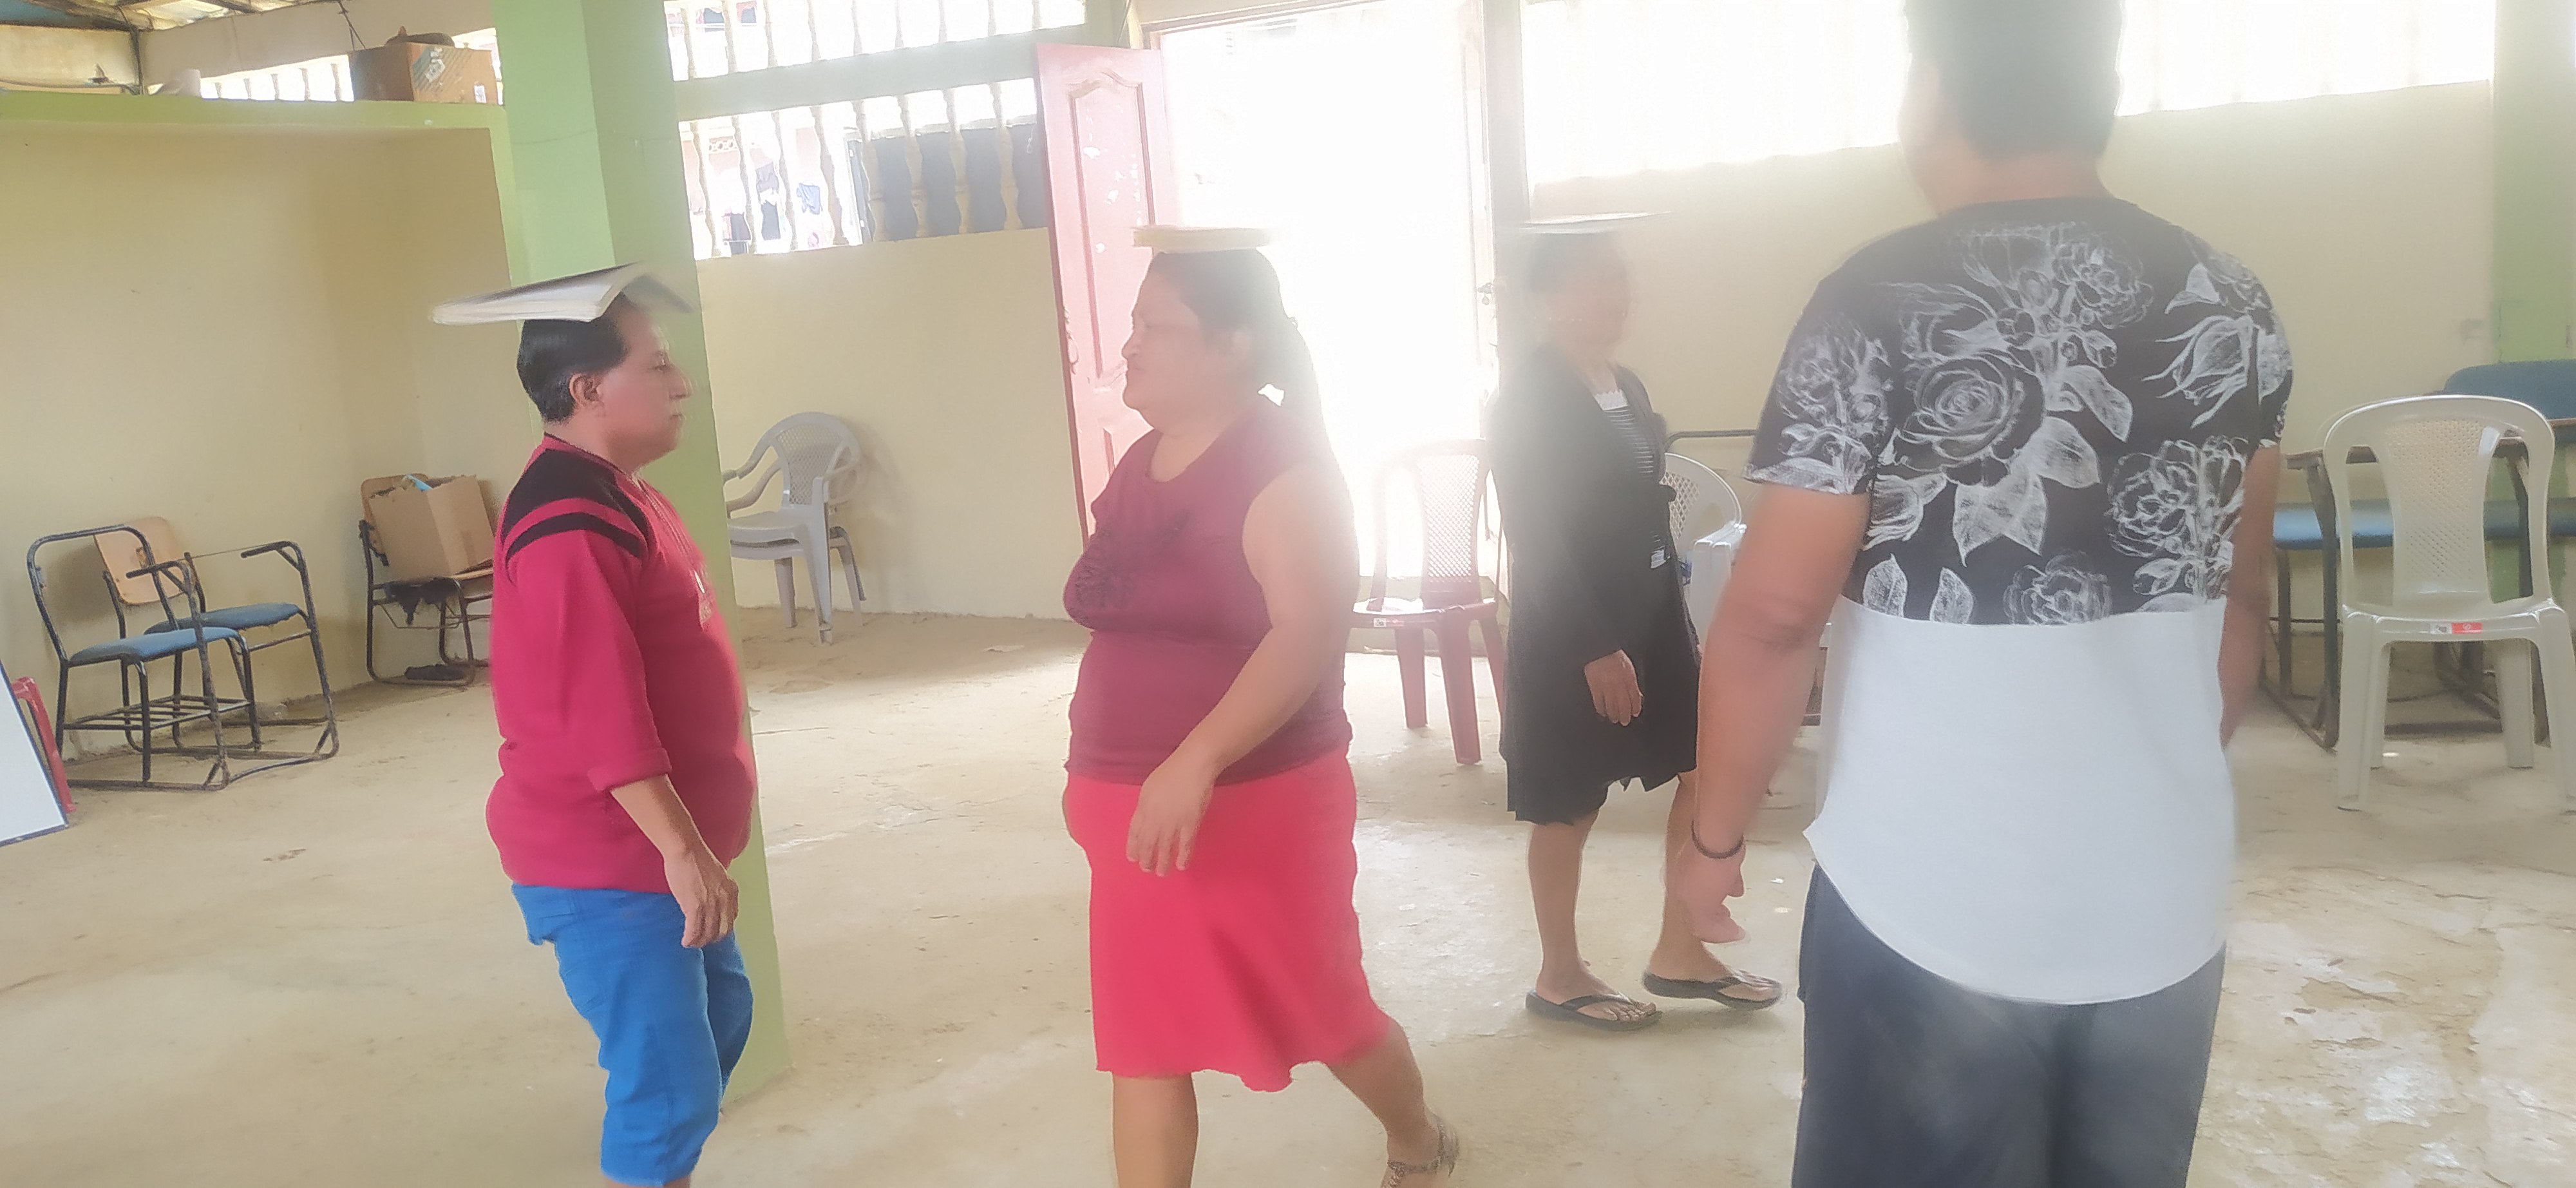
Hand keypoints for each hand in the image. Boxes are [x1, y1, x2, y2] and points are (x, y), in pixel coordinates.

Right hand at [664, 844, 739, 948]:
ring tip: (692, 942)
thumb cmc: (696, 858)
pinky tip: (685, 941)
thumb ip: (718, 890)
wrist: (685, 850)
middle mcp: (725, 899)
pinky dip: (690, 939)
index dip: (721, 928)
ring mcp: (711, 904)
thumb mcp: (717, 876)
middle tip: (701, 940)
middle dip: (711, 938)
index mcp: (732, 891)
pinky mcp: (695, 907)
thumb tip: (711, 903)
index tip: (712, 931)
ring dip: (699, 941)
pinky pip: (694, 931)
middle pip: (723, 930)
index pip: (731, 919)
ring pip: (708, 933)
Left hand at [1128, 757, 1216, 876]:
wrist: (1193, 764)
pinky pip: (1185, 844)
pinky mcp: (1190, 822)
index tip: (1132, 857)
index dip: (1133, 846)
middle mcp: (1155, 816)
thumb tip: (1144, 816)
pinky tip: (1181, 865)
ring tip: (1162, 873)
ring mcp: (1173, 821)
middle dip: (1146, 858)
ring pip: (1165, 847)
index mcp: (1144, 806)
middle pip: (1148, 842)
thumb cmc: (1173, 770)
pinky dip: (1183, 856)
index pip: (1135, 831)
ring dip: (1162, 862)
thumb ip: (1146, 803)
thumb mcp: (1150, 786)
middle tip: (1146, 869)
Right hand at [1584, 651, 1643, 724]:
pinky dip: (1601, 709)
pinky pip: (1598, 701)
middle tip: (1624, 721)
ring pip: (1611, 705)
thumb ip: (1633, 683)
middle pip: (1623, 704)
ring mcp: (1606, 686)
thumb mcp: (1629, 667)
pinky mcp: (1595, 686)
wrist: (1600, 649)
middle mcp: (1618, 683)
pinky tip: (1603, 713)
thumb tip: (1637, 696)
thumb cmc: (1614, 656)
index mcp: (1629, 678)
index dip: (1635, 707)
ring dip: (1613, 715)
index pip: (1634, 697)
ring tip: (1614, 719)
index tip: (1634, 713)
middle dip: (1624, 715)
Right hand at [1670, 844, 1748, 944]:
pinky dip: (1727, 881)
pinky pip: (1718, 872)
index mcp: (1679, 894)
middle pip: (1698, 905)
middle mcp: (1683, 879)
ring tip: (1730, 902)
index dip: (1713, 932)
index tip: (1732, 934)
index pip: (1693, 922)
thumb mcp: (1702, 905)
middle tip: (1728, 923)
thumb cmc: (1708, 867)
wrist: (1716, 834)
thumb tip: (1720, 934)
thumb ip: (1706, 924)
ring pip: (1707, 888)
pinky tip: (1735, 882)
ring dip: (1718, 899)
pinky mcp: (1711, 852)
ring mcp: (1696, 864)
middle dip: (1712, 917)